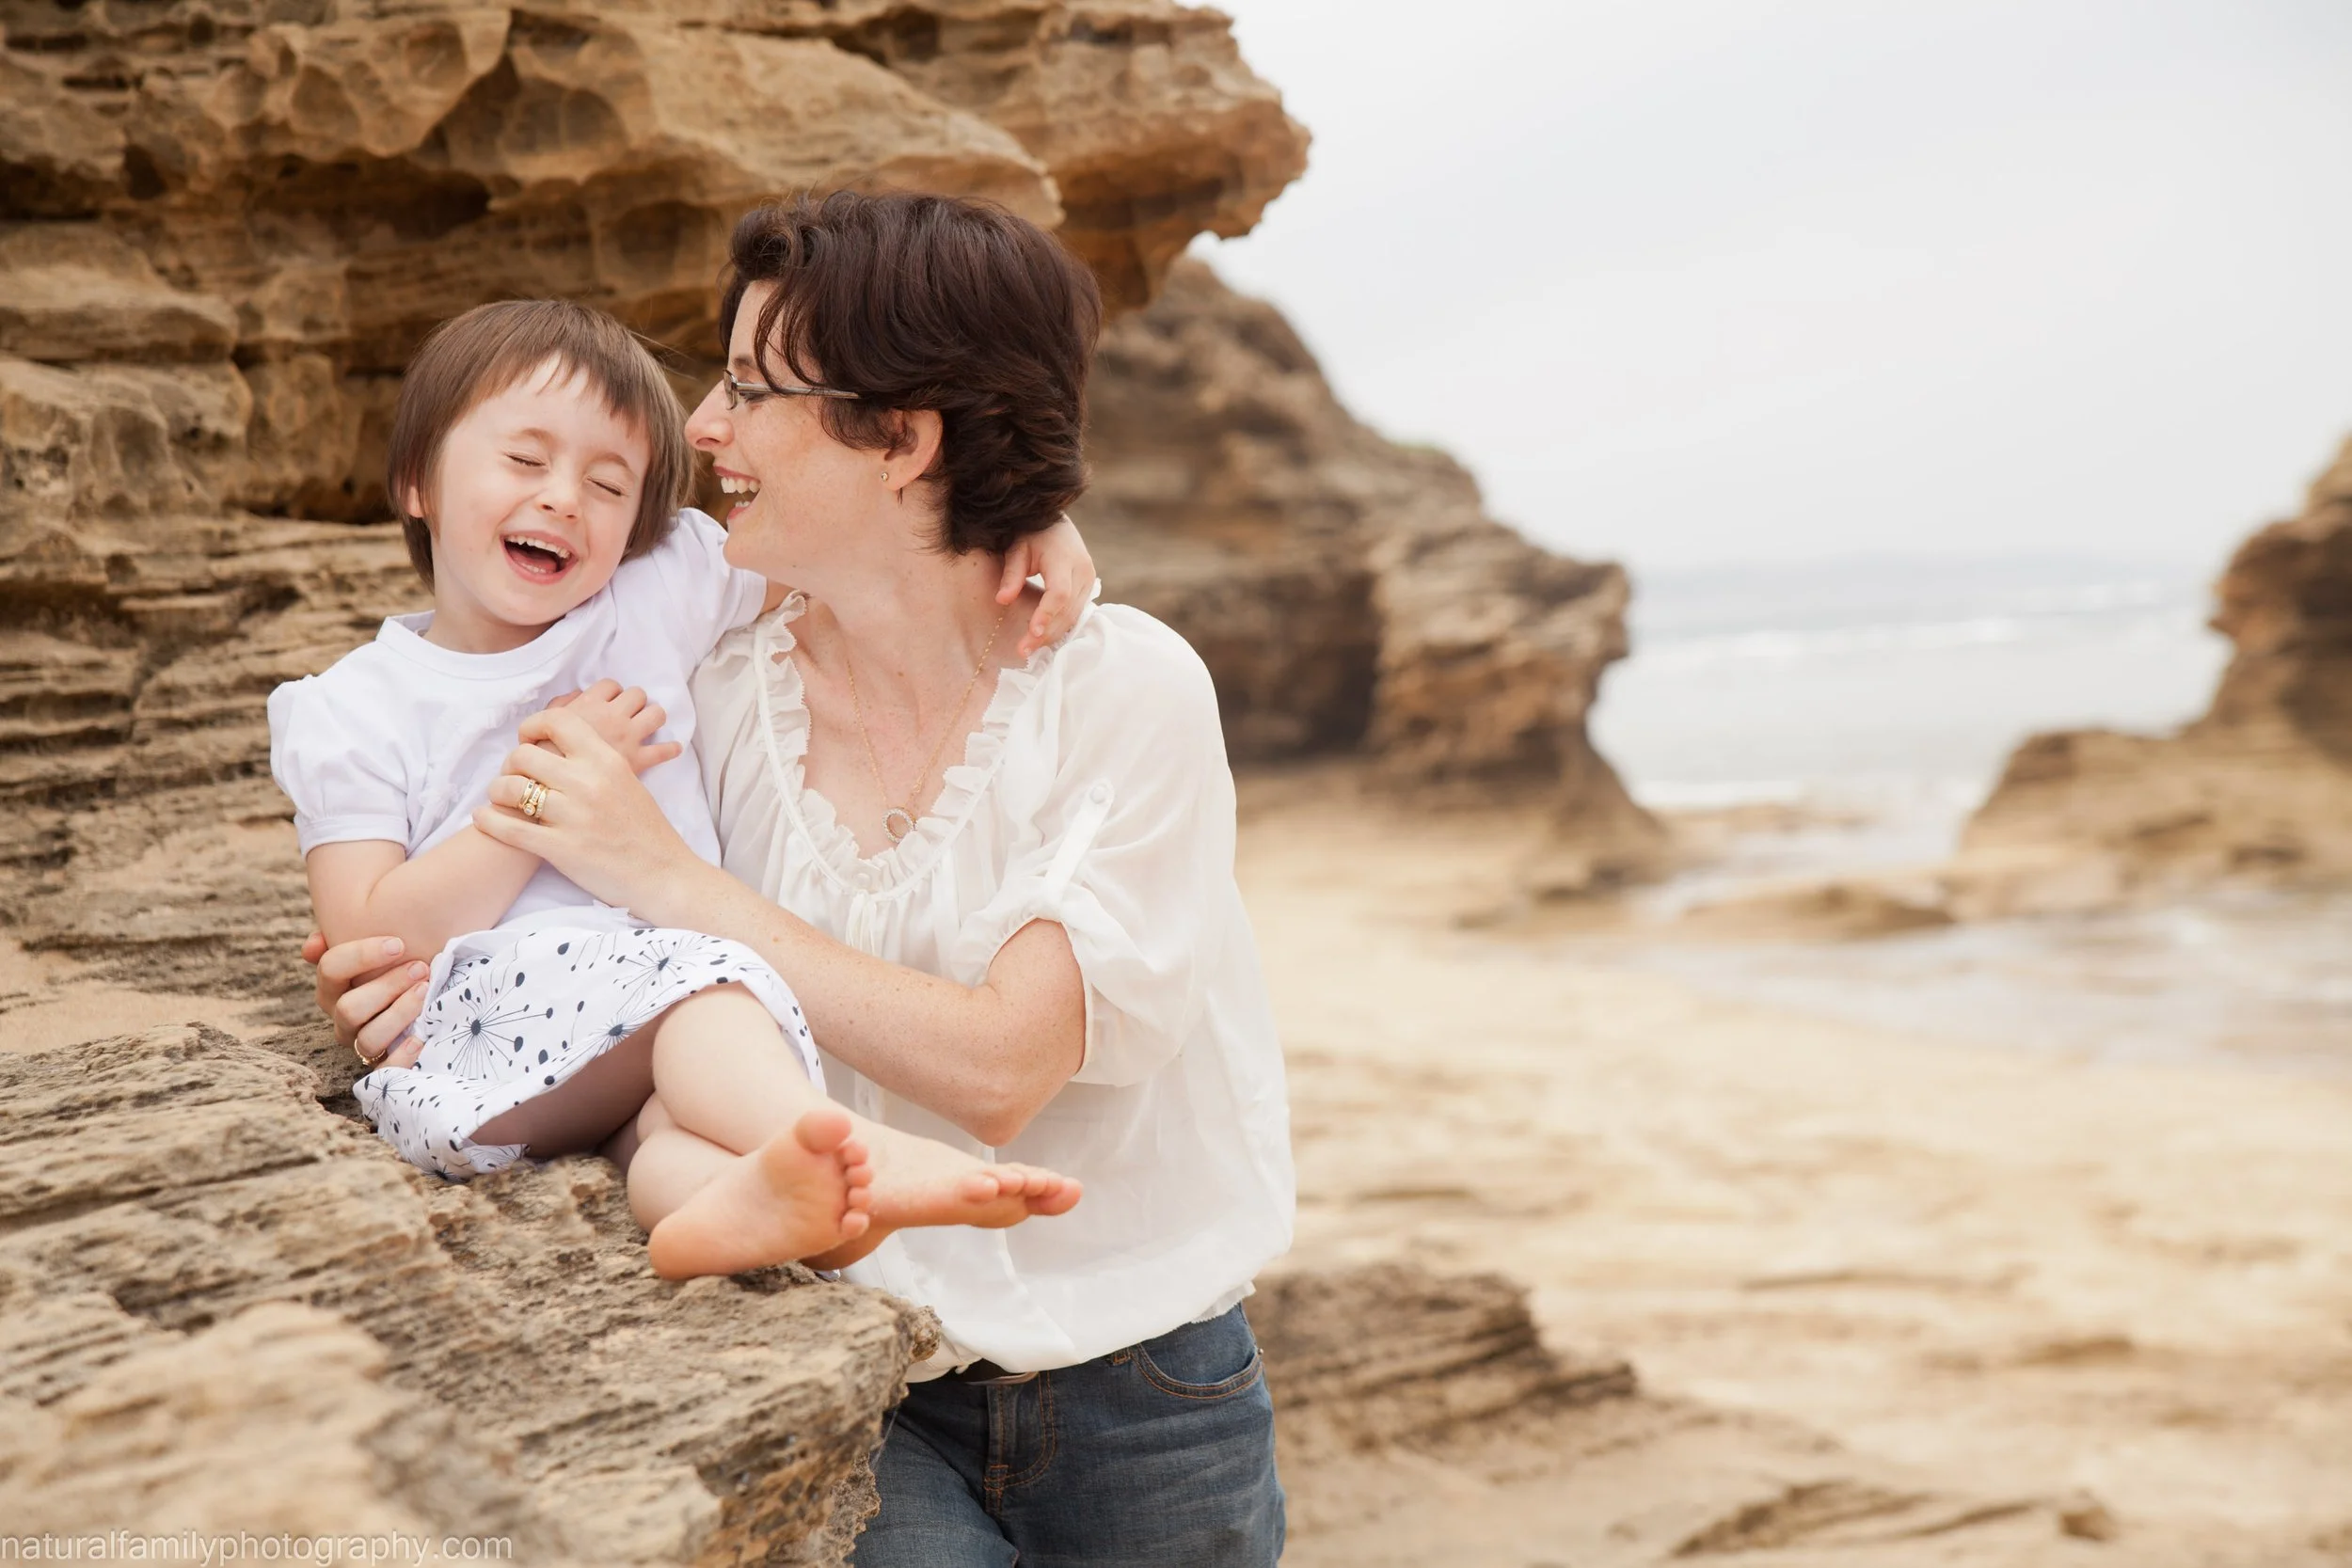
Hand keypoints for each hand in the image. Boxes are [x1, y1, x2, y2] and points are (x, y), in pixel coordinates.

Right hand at [301, 931, 430, 1068]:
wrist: (436, 988)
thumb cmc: (405, 960)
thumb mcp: (383, 944)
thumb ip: (349, 933)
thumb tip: (313, 946)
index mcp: (336, 985)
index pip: (330, 969)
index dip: (361, 955)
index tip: (398, 944)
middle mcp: (343, 1017)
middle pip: (349, 1008)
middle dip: (387, 985)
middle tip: (421, 968)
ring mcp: (363, 1043)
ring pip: (367, 1038)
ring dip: (398, 1014)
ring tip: (426, 993)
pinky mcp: (386, 1065)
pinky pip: (384, 1071)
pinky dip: (401, 1056)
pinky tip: (420, 1038)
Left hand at [474, 707, 711, 921]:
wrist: (664, 874)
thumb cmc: (646, 830)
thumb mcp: (628, 781)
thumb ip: (596, 761)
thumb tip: (559, 747)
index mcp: (607, 761)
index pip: (559, 722)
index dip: (533, 726)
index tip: (528, 739)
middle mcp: (589, 783)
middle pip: (525, 754)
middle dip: (511, 764)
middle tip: (514, 776)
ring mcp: (574, 816)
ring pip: (512, 788)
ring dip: (498, 792)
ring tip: (500, 798)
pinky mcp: (561, 849)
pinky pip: (510, 829)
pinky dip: (489, 821)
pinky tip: (483, 817)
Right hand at [540, 679, 681, 775]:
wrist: (553, 788)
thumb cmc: (544, 756)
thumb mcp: (544, 723)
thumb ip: (560, 705)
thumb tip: (577, 695)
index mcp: (590, 705)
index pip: (611, 684)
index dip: (611, 692)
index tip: (608, 702)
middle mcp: (613, 716)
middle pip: (638, 694)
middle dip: (634, 701)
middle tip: (628, 713)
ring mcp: (629, 737)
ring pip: (656, 714)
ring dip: (653, 717)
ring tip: (647, 724)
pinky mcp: (639, 760)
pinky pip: (664, 751)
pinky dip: (670, 749)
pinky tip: (672, 749)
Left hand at [998, 513, 1096, 657]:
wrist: (1056, 522)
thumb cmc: (1032, 533)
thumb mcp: (1017, 548)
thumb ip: (1011, 574)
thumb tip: (1002, 600)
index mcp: (1065, 558)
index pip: (1059, 593)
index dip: (1046, 614)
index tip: (1031, 633)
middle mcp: (1083, 571)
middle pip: (1067, 610)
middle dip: (1045, 633)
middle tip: (1022, 650)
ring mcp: (1089, 581)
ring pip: (1073, 616)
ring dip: (1052, 634)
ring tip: (1028, 648)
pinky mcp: (1088, 588)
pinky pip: (1075, 613)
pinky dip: (1059, 626)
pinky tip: (1042, 638)